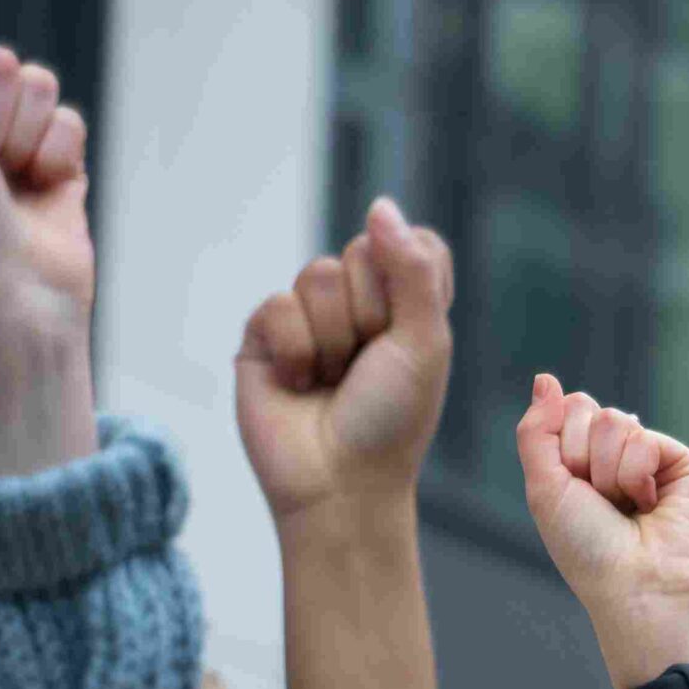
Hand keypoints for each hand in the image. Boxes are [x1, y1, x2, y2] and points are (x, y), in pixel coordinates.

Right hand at [234, 198, 453, 526]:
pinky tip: (299, 385)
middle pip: (363, 252)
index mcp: (409, 302)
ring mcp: (311, 316)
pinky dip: (296, 351)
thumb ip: (412, 270)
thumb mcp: (423, 342)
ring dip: (333, 338)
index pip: (414, 242)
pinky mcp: (264, 335)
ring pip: (318, 275)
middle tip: (368, 365)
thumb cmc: (392, 420)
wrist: (339, 483)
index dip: (411, 281)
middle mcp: (360, 302)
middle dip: (370, 315)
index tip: (410, 332)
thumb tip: (380, 205)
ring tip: (333, 380)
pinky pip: (277, 306)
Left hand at [516, 376, 688, 688]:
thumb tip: (544, 379)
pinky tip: (649, 504)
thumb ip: (536, 431)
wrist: (636, 584)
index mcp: (578, 461)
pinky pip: (645, 438)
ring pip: (615, 420)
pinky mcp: (679, 461)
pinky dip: (638, 475)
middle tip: (598, 500)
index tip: (571, 489)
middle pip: (587, 408)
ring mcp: (647, 456)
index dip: (560, 446)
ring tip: (625, 506)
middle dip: (581, 457)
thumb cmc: (588, 549)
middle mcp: (612, 455)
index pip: (564, 411)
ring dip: (610, 472)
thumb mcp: (544, 488)